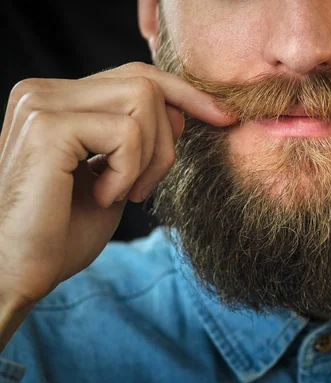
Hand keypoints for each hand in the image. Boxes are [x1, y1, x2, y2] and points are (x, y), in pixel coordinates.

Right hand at [0, 62, 232, 312]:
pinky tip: (102, 197)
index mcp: (59, 100)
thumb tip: (180, 109)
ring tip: (122, 193)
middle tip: (144, 188)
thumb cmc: (63, 232)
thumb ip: (142, 140)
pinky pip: (127, 133)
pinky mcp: (47, 127)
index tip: (224, 117)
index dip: (185, 93)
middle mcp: (44, 91)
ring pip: (144, 100)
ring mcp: (41, 104)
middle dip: (166, 141)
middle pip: (146, 84)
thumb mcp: (118, 177)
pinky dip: (129, 171)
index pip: (135, 75)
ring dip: (149, 158)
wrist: (19, 273)